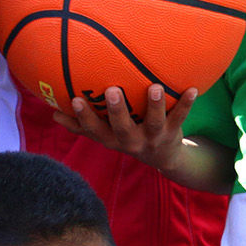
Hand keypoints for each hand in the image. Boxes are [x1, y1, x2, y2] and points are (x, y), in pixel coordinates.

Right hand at [51, 84, 197, 165]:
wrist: (164, 158)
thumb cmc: (128, 137)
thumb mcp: (105, 136)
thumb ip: (80, 126)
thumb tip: (53, 113)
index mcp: (112, 140)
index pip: (94, 130)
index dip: (84, 117)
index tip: (75, 99)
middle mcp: (132, 141)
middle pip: (122, 128)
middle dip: (117, 111)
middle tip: (113, 90)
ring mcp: (153, 138)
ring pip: (154, 122)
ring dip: (155, 105)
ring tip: (155, 87)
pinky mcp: (173, 132)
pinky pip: (180, 117)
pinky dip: (186, 103)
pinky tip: (192, 88)